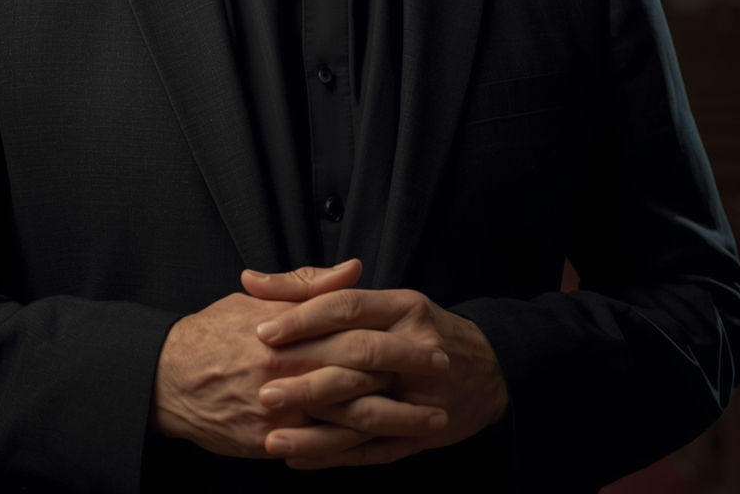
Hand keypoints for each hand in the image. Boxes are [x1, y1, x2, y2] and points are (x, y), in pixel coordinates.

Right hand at [151, 261, 446, 458]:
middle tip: (444, 377)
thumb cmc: (213, 333)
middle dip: (405, 379)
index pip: (351, 334)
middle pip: (358, 377)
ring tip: (434, 421)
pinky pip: (323, 450)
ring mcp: (278, 414)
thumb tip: (354, 269)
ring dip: (396, 422)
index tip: (430, 337)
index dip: (394, 338)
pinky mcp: (269, 443)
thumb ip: (309, 285)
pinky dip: (358, 449)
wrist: (167, 381)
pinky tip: (389, 446)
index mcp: (286, 334)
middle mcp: (285, 374)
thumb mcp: (257, 298)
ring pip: (348, 421)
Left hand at [251, 280, 508, 467]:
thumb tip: (252, 281)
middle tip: (262, 390)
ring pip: (364, 413)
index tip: (263, 332)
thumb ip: (315, 289)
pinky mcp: (421, 432)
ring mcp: (423, 393)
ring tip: (272, 439)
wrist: (487, 369)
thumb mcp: (381, 300)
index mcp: (403, 306)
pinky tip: (299, 459)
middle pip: (356, 358)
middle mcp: (416, 345)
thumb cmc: (420, 329)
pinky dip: (334, 457)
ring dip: (317, 431)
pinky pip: (374, 449)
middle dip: (307, 377)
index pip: (348, 306)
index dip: (305, 318)